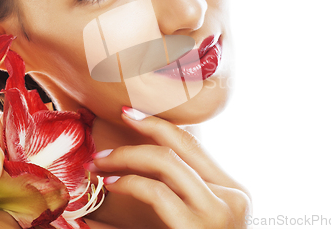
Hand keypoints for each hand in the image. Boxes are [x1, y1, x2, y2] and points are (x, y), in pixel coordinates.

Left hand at [85, 107, 251, 228]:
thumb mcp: (192, 220)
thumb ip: (172, 196)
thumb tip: (130, 173)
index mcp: (231, 189)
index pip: (192, 144)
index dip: (158, 123)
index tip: (129, 113)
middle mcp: (231, 196)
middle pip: (178, 148)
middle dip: (135, 140)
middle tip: (102, 150)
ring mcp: (218, 213)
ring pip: (166, 163)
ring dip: (125, 159)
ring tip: (99, 166)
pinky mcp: (199, 228)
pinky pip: (158, 193)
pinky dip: (129, 184)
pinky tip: (111, 187)